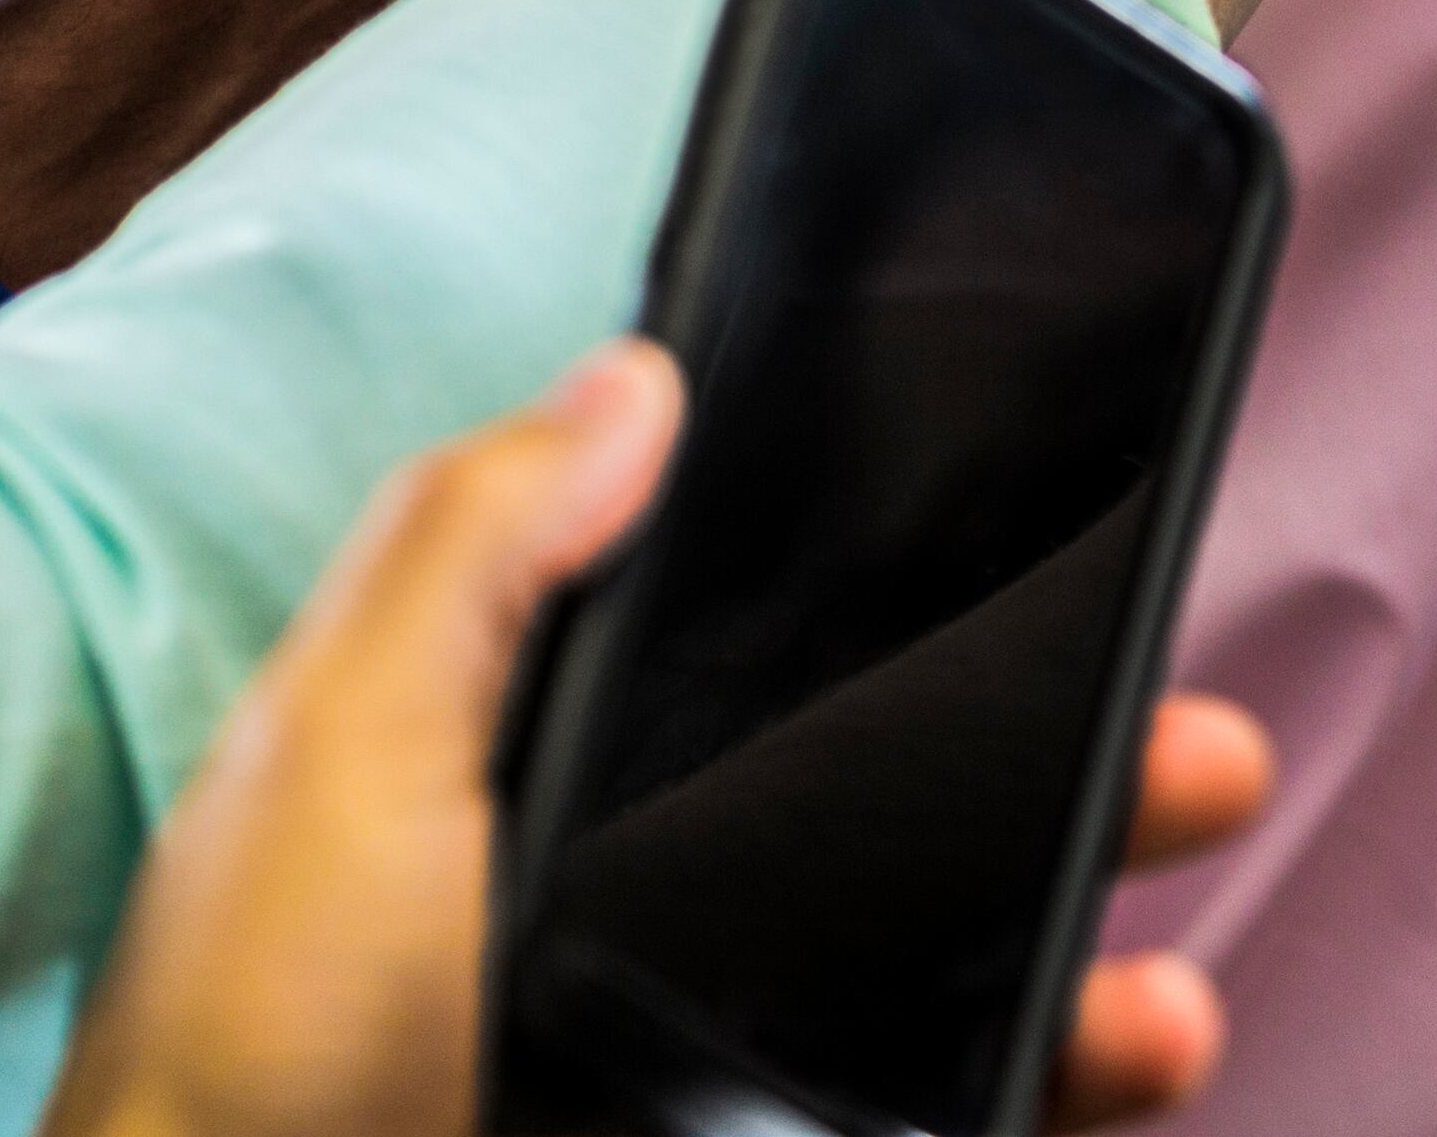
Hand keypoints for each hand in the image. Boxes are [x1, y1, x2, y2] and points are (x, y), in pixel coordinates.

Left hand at [34, 342, 1272, 1136]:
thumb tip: (635, 374)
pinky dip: (1036, 1088)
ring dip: (1086, 960)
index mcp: (551, 761)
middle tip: (1197, 746)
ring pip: (943, 970)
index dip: (917, 591)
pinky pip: (923, 1108)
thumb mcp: (337, 759)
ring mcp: (696, 1040)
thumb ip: (471, 551)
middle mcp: (644, 892)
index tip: (1055, 536)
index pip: (765, 640)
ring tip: (1166, 995)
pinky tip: (1107, 1058)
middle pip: (906, 797)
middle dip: (1073, 765)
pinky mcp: (747, 1131)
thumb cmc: (239, 1053)